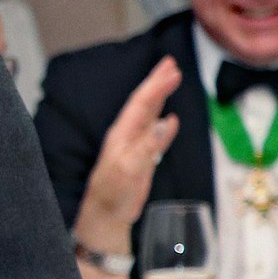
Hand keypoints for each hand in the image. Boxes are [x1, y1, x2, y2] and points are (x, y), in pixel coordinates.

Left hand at [72, 57, 181, 252]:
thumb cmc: (112, 193)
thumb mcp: (130, 169)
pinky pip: (155, 136)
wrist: (106, 215)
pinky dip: (164, 125)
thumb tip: (166, 121)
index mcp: (122, 134)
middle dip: (157, 83)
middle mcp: (127, 136)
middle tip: (170, 63)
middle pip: (144, 103)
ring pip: (150, 116)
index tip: (170, 68)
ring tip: (170, 79)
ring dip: (160, 97)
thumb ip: (148, 146)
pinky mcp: (142, 160)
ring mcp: (134, 147)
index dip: (155, 85)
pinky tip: (171, 119)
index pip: (141, 103)